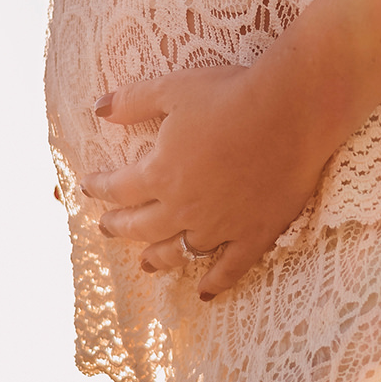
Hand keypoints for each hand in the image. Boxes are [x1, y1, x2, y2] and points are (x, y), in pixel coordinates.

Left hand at [81, 63, 335, 300]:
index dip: (100, 188)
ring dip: (158, 258)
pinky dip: (215, 283)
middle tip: (107, 227)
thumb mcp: (173, 89)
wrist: (291, 112)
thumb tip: (99, 108)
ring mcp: (220, 226)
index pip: (119, 189)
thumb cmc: (230, 95)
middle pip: (142, 227)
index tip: (89, 187)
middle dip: (119, 227)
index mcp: (160, 173)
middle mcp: (184, 208)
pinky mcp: (254, 234)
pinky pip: (230, 268)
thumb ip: (133, 101)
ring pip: (180, 252)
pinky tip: (203, 292)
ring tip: (146, 263)